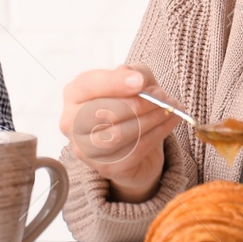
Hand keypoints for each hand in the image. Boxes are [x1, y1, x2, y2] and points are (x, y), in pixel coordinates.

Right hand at [59, 64, 184, 203]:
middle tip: (164, 98)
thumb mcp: (134, 81)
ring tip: (170, 109)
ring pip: (120, 134)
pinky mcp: (105, 168)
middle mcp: (72, 122)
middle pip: (105, 112)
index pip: (89, 85)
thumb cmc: (128, 105)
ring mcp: (86, 148)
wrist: (133, 143)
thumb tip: (137, 78)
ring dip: (152, 119)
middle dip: (140, 104)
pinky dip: (157, 134)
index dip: (115, 83)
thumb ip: (135, 73)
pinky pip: (134, 151)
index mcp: (74, 94)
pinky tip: (169, 123)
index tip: (140, 82)